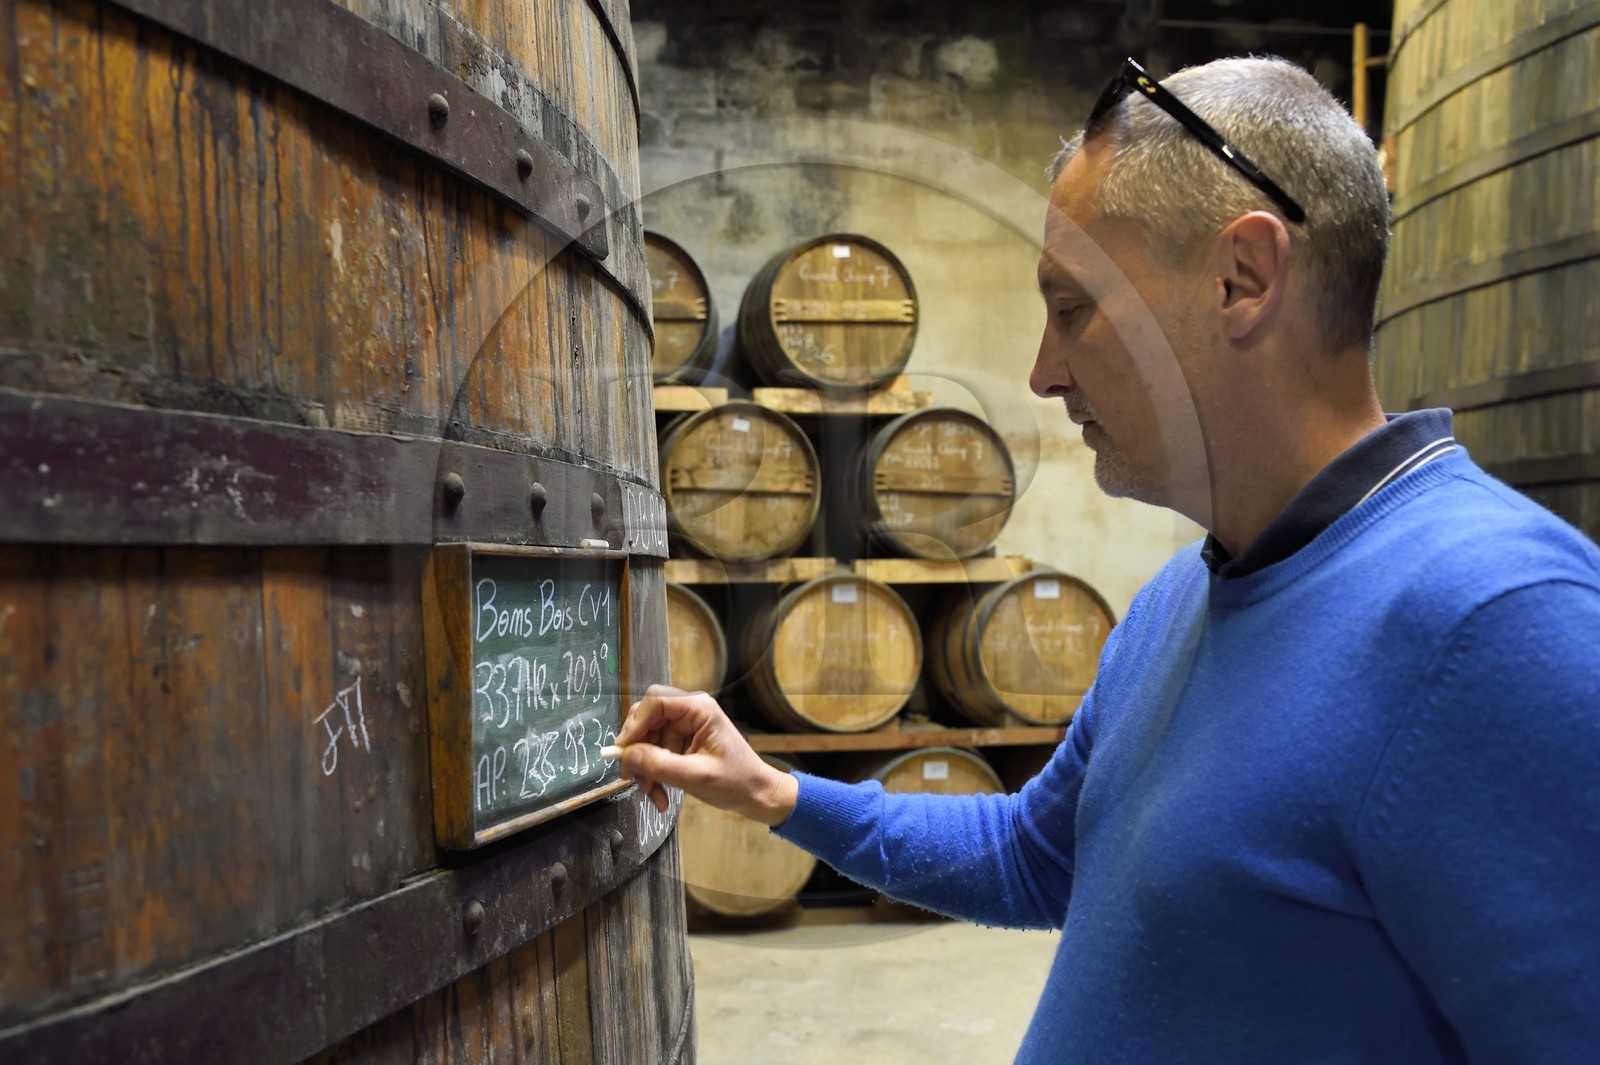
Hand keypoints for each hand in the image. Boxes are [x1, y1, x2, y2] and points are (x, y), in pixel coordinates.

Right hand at [615, 684, 798, 825]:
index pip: (655, 702)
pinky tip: (661, 797)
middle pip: (646, 721)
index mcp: (698, 709)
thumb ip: (660, 765)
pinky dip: (653, 775)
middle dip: (637, 751)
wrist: (757, 796)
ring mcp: (685, 729)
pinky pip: (655, 755)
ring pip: (647, 741)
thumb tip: (627, 755)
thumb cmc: (736, 782)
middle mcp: (689, 713)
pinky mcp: (682, 745)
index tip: (623, 751)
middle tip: (631, 777)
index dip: (634, 724)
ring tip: (653, 796)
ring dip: (645, 770)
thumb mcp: (696, 776)